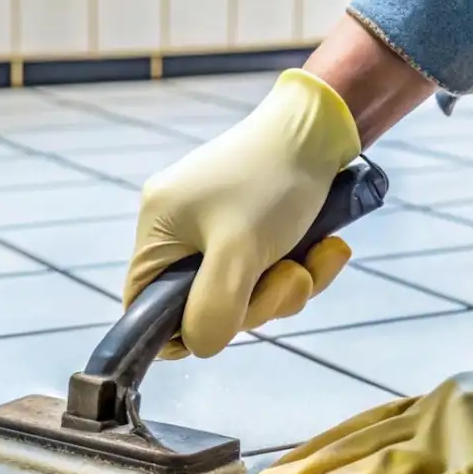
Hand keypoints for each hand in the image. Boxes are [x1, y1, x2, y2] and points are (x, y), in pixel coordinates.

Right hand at [125, 69, 360, 359]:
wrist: (325, 128)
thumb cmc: (273, 179)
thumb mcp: (240, 251)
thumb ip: (214, 307)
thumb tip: (202, 345)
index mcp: (159, 229)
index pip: (144, 305)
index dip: (182, 327)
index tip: (225, 322)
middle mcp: (182, 231)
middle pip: (205, 306)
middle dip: (259, 301)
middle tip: (290, 276)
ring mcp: (219, 229)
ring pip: (246, 293)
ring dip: (288, 286)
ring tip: (316, 255)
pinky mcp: (255, 227)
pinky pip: (269, 272)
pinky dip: (302, 267)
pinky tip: (328, 248)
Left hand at [250, 322, 472, 473]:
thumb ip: (456, 418)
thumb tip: (427, 436)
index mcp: (440, 403)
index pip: (363, 426)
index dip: (319, 447)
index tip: (283, 462)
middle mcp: (437, 421)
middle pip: (355, 449)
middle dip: (303, 470)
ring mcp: (459, 450)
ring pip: (373, 473)